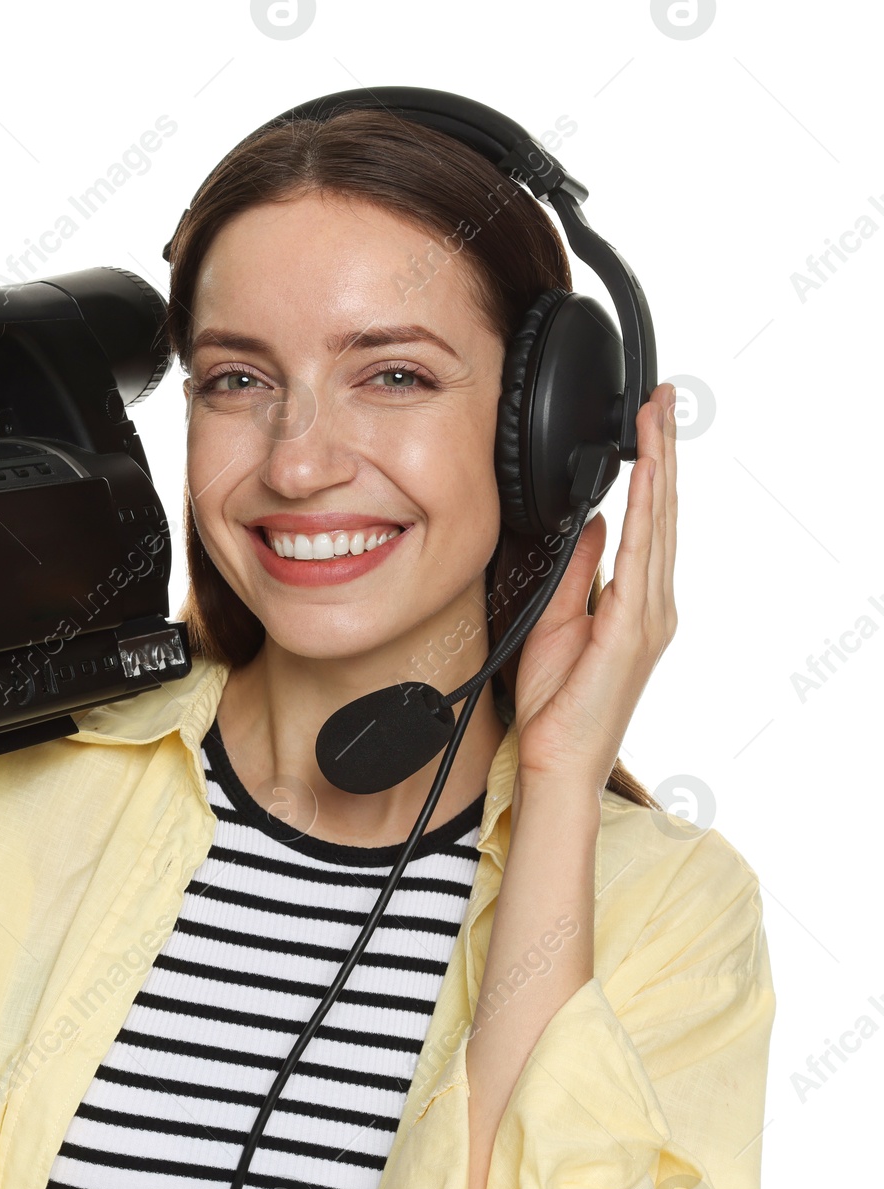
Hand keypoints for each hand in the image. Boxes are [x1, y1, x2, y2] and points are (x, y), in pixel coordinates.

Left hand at [510, 384, 677, 793]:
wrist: (557, 756)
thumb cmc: (557, 701)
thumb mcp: (557, 616)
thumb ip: (579, 570)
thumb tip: (590, 524)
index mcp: (636, 602)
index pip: (646, 522)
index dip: (650, 470)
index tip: (648, 424)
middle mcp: (652, 604)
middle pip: (661, 513)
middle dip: (662, 452)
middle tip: (661, 400)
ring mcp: (649, 616)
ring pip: (656, 526)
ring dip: (658, 469)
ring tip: (656, 421)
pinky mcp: (634, 630)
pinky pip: (639, 560)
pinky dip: (643, 515)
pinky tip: (644, 483)